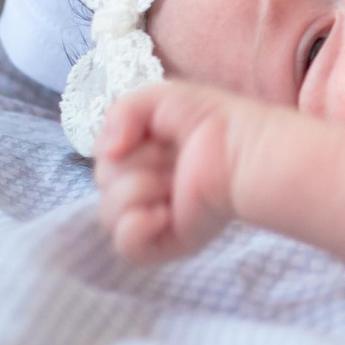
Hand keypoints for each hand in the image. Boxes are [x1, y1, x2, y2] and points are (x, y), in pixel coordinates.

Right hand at [92, 81, 272, 265]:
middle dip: (135, 165)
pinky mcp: (166, 242)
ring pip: (108, 215)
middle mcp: (145, 189)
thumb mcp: (159, 98)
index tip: (156, 135)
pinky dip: (137, 227)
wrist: (242, 150)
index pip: (104, 160)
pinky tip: (164, 212)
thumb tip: (106, 151)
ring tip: (174, 183)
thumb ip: (119, 112)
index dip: (122, 145)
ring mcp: (154, 218)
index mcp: (142, 159)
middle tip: (172, 158)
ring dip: (140, 190)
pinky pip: (127, 246)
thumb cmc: (211, 120)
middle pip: (103, 185)